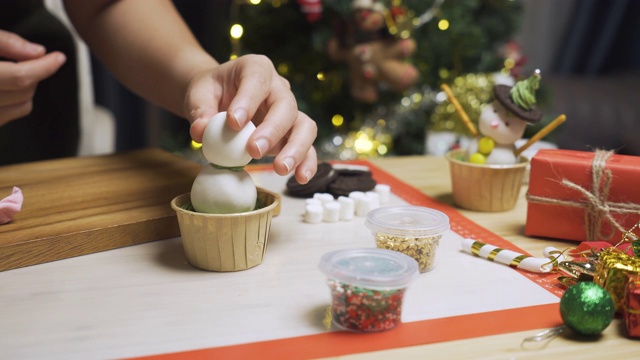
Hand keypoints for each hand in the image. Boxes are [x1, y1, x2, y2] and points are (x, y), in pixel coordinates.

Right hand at [0, 30, 66, 125]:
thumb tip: (39, 52)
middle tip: (23, 59)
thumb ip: (6, 43)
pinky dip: (16, 101)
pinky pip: (11, 116)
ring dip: (26, 88)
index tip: (59, 57)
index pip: (20, 77)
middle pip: (25, 91)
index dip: (44, 66)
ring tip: (9, 71)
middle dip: (32, 73)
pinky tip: (5, 87)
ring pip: (23, 106)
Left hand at [186, 54, 317, 183]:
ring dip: (295, 148)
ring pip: (304, 126)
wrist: (219, 100)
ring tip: (280, 168)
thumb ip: (199, 111)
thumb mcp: (199, 95)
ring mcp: (289, 112)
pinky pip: (307, 147)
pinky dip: (306, 162)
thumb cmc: (211, 93)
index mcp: (256, 69)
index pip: (257, 80)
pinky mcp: (292, 134)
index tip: (234, 122)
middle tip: (254, 150)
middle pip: (285, 105)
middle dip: (272, 130)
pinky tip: (300, 177)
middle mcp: (278, 88)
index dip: (248, 101)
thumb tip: (201, 131)